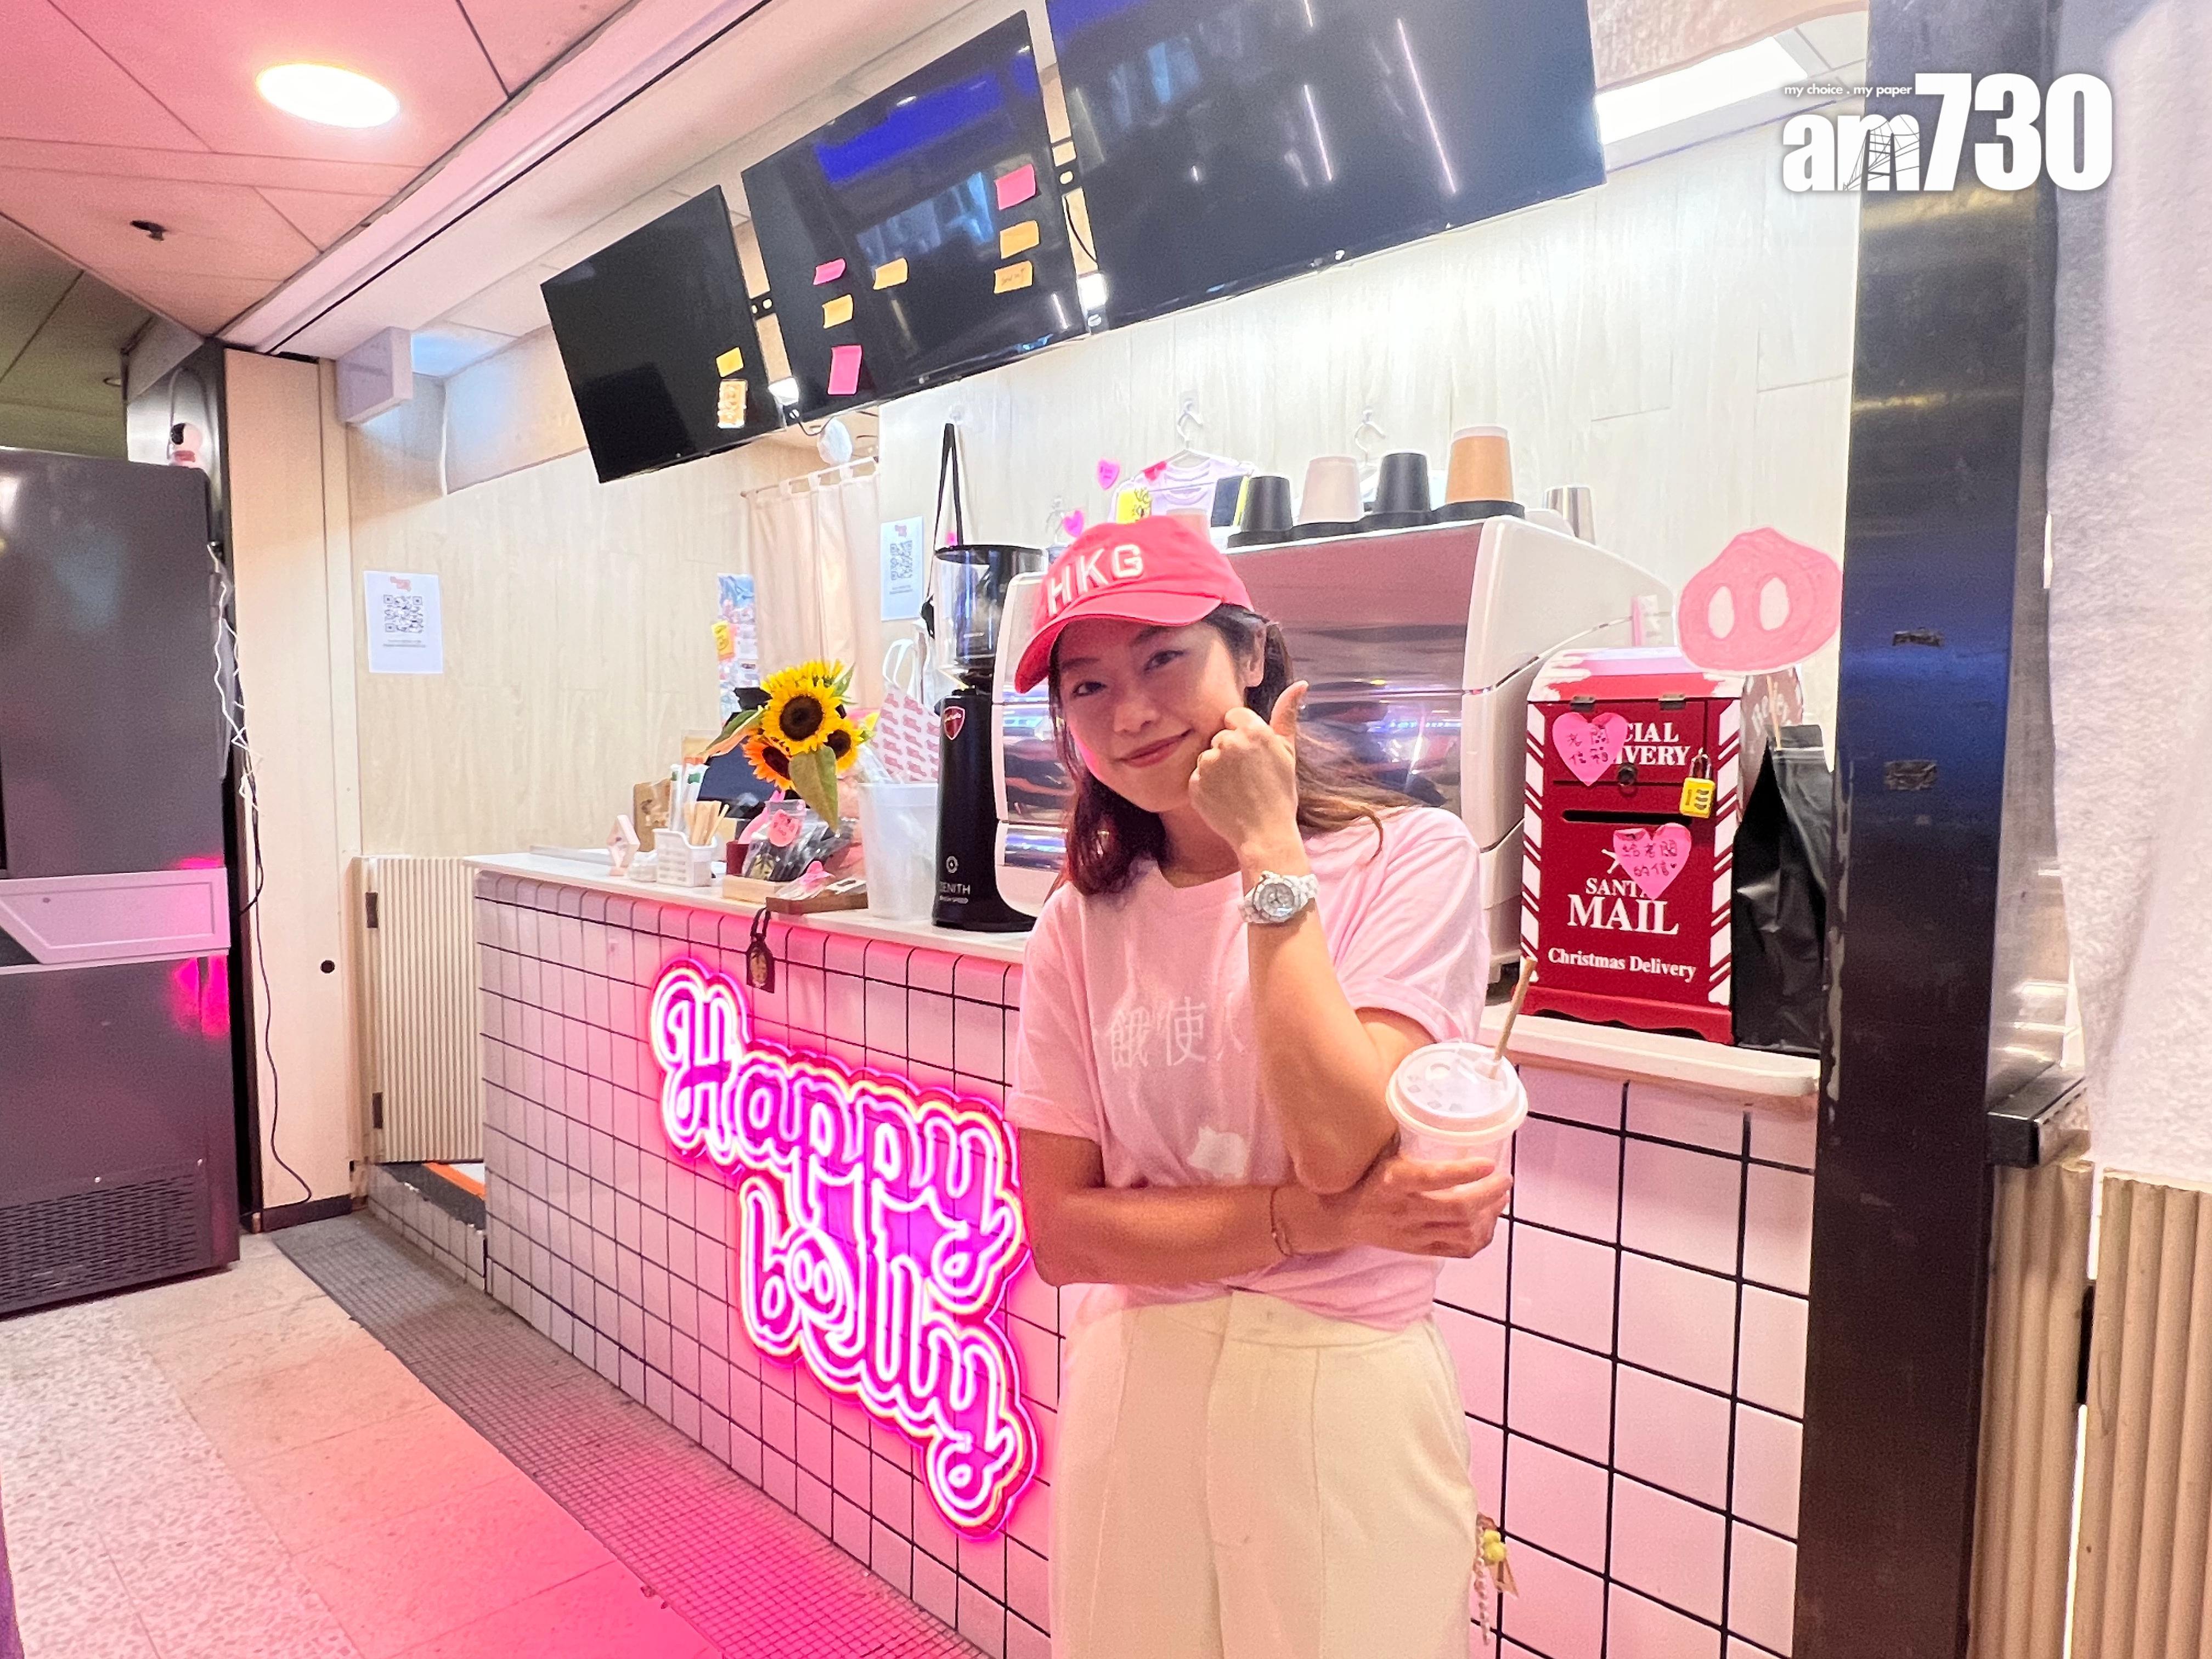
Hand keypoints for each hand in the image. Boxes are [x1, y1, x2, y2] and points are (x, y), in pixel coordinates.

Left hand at [1189, 681, 1307, 859]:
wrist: (1265, 834)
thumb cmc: (1280, 793)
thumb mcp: (1288, 752)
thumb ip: (1287, 715)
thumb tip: (1300, 684)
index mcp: (1253, 731)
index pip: (1233, 716)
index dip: (1242, 735)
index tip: (1252, 756)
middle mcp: (1228, 743)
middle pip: (1220, 737)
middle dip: (1229, 753)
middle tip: (1247, 777)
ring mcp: (1209, 764)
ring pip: (1207, 756)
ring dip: (1217, 770)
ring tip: (1236, 790)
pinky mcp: (1195, 784)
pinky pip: (1198, 777)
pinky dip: (1207, 787)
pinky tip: (1224, 799)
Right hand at [1301, 1150, 1512, 1258]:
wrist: (1338, 1216)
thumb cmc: (1361, 1175)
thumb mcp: (1378, 1151)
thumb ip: (1405, 1134)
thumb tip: (1437, 1105)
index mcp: (1393, 1181)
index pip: (1433, 1178)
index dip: (1464, 1172)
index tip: (1488, 1162)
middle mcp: (1405, 1209)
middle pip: (1458, 1209)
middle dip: (1490, 1195)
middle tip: (1505, 1179)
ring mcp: (1413, 1234)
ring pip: (1464, 1232)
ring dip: (1489, 1216)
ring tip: (1499, 1199)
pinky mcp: (1418, 1249)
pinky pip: (1459, 1250)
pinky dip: (1479, 1238)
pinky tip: (1487, 1222)